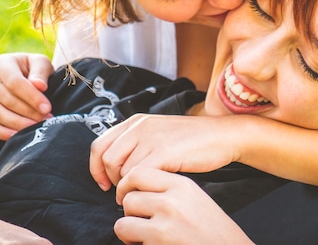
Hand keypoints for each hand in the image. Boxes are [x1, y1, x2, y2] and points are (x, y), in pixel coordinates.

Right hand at [0, 52, 54, 139]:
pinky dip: (2, 132)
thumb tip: (39, 86)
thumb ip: (40, 72)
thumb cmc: (35, 69)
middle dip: (28, 111)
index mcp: (1, 63)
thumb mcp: (41, 63)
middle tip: (46, 119)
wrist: (26, 75)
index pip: (14, 82)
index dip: (31, 97)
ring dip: (18, 123)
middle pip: (6, 99)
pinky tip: (17, 136)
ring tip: (36, 127)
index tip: (47, 107)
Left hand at [90, 114, 240, 190]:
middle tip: (123, 192)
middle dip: (111, 180)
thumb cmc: (192, 140)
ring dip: (125, 188)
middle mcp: (140, 127)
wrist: (221, 136)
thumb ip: (137, 142)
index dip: (96, 168)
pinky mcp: (164, 152)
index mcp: (136, 121)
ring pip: (122, 169)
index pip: (99, 145)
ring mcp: (152, 138)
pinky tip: (147, 194)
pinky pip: (138, 175)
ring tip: (137, 194)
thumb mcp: (159, 132)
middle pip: (107, 159)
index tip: (104, 184)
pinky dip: (138, 189)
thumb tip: (116, 166)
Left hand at [114, 167, 252, 244]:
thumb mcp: (194, 198)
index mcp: (182, 185)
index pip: (138, 173)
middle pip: (128, 198)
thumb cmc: (213, 230)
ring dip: (129, 232)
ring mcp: (165, 223)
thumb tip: (135, 188)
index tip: (129, 196)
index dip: (127, 186)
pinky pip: (130, 242)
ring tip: (143, 236)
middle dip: (130, 213)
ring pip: (122, 222)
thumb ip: (167, 189)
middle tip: (140, 222)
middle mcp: (172, 201)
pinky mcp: (158, 242)